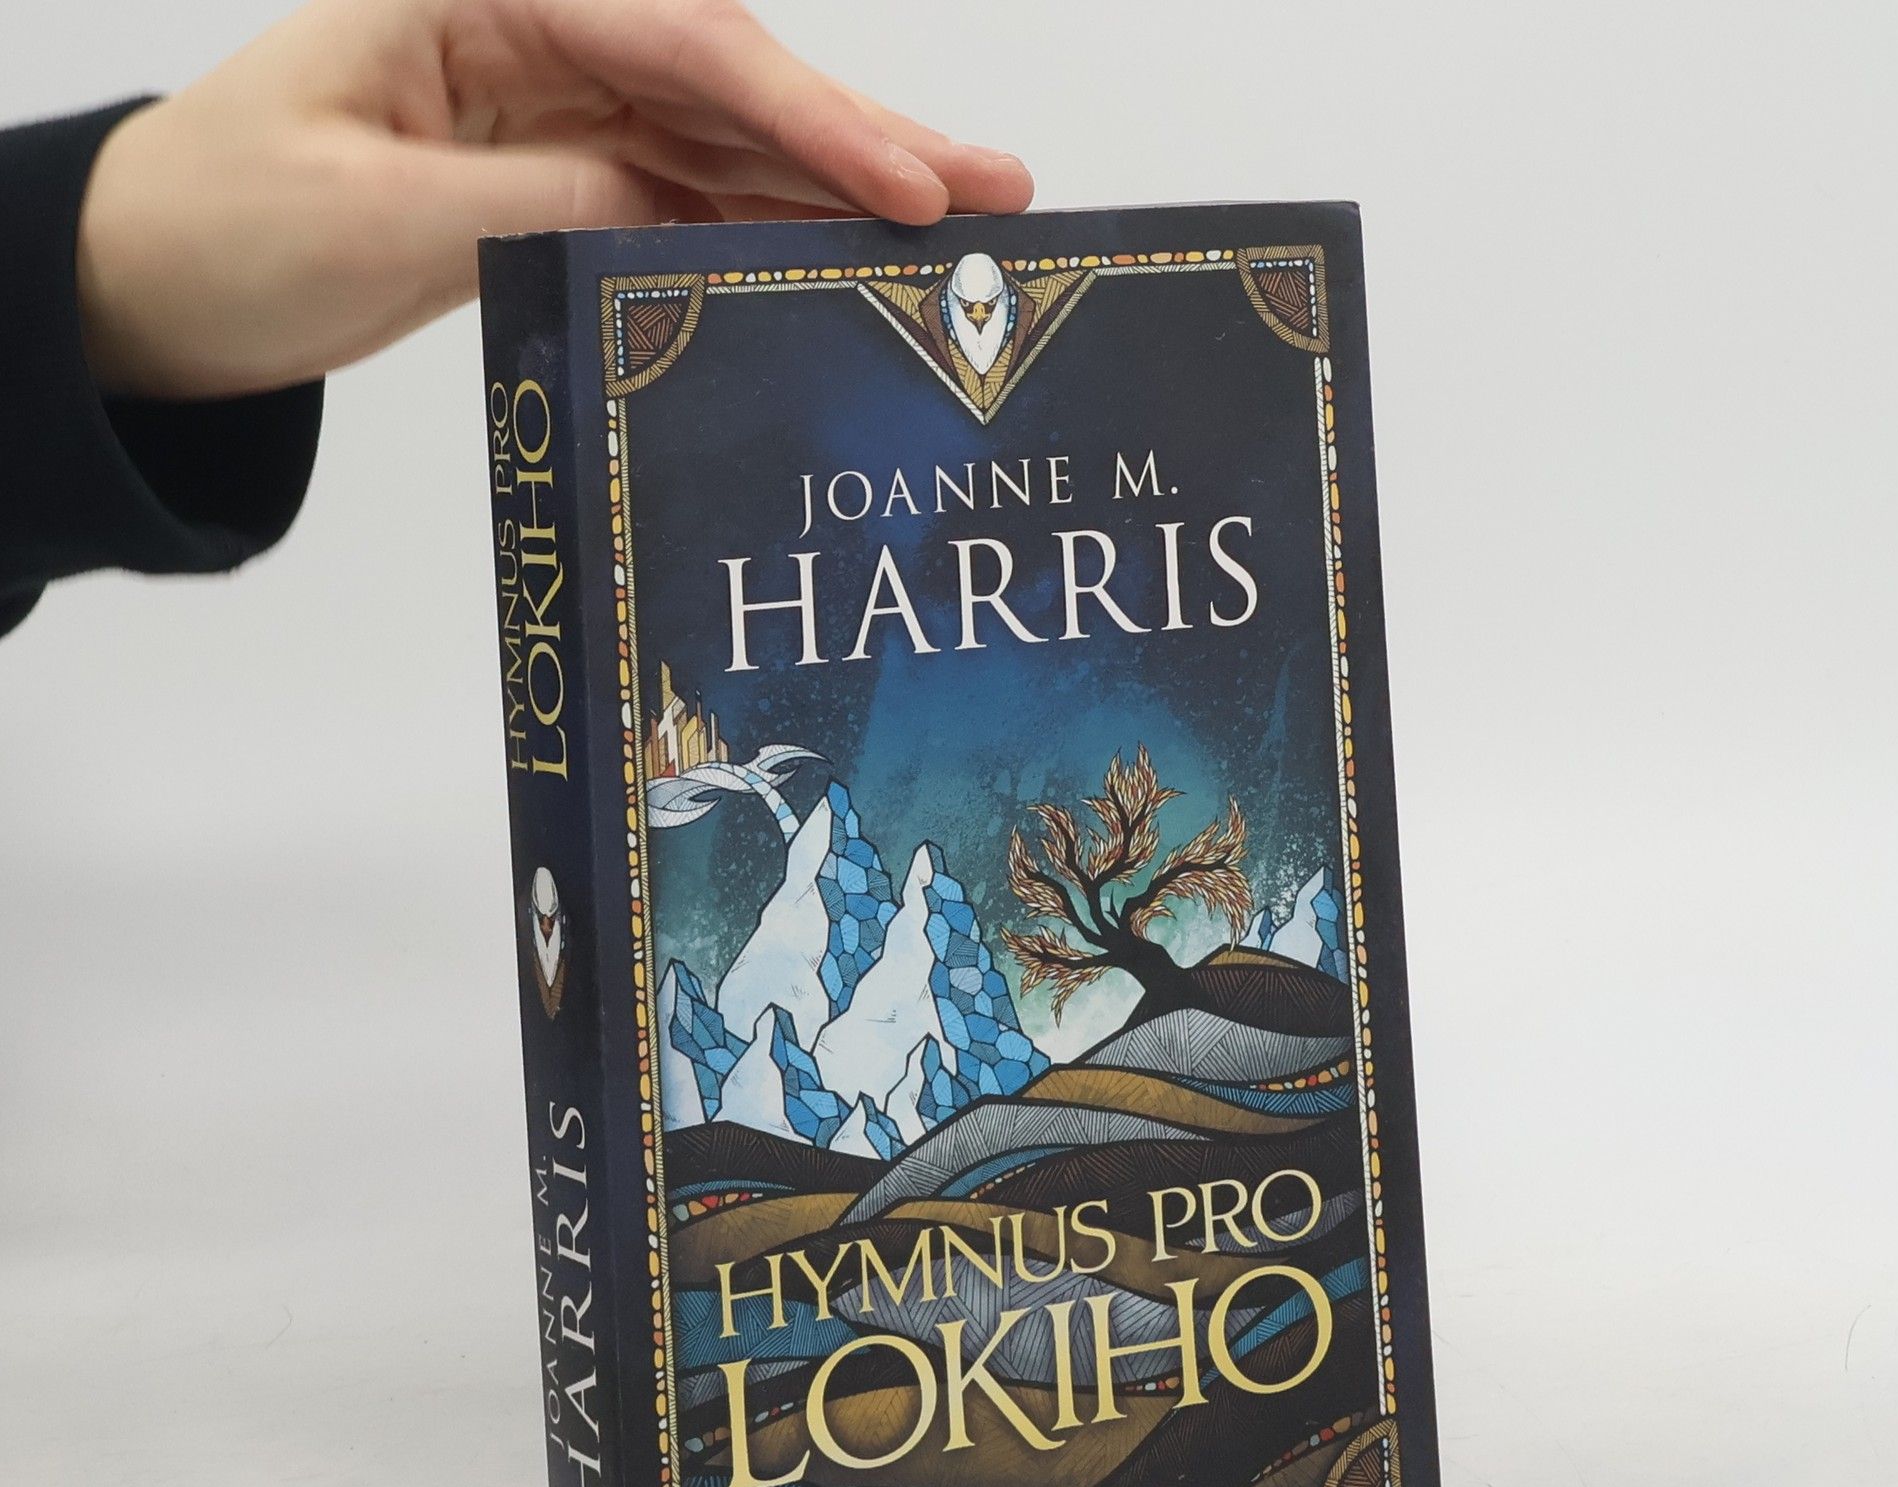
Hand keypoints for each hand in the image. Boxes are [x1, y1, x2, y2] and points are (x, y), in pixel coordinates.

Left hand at [75, 0, 1033, 399]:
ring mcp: (550, 110)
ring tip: (956, 233)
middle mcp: (532, 34)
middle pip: (728, 83)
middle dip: (860, 139)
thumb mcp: (371, 213)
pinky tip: (840, 265)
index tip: (906, 184)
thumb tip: (668, 206)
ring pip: (721, 146)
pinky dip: (758, 236)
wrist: (148, 288)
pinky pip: (680, 203)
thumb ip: (534, 197)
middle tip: (995, 188)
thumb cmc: (217, 226)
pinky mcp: (552, 182)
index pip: (678, 45)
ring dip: (835, 190)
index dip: (804, 116)